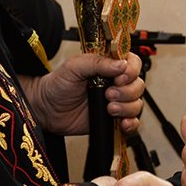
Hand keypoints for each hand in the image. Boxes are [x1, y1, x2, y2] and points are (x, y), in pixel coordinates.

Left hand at [20, 52, 143, 134]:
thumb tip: (121, 64)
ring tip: (109, 109)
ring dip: (127, 107)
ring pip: (137, 104)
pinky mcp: (113, 120)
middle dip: (126, 92)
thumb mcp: (74, 66)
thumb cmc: (58, 84)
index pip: (133, 63)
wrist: (47, 109)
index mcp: (108, 66)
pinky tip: (121, 123)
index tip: (119, 78)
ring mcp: (116, 102)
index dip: (131, 71)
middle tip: (108, 95)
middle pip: (138, 85)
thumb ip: (97, 62)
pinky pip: (132, 122)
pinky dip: (131, 123)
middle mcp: (115, 83)